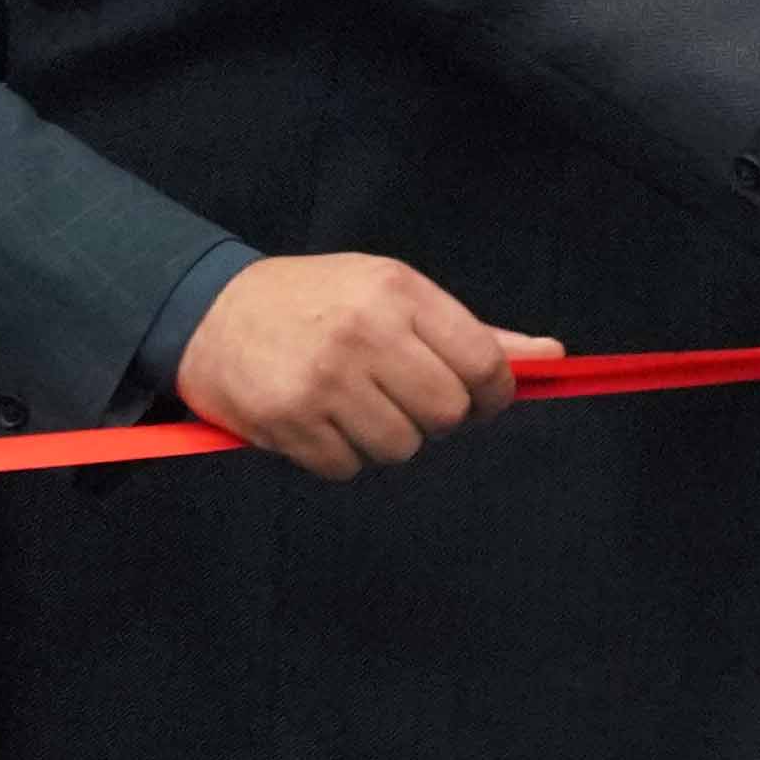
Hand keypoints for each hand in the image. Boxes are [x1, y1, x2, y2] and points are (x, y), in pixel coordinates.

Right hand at [179, 252, 545, 476]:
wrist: (207, 311)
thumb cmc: (315, 301)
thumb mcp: (392, 292)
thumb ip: (472, 331)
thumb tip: (552, 358)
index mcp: (398, 292)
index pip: (484, 363)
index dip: (494, 394)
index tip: (480, 399)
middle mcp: (364, 333)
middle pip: (447, 413)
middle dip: (436, 416)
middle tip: (403, 398)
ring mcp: (324, 380)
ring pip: (401, 446)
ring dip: (385, 437)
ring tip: (355, 405)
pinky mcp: (288, 422)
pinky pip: (348, 467)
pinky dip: (340, 456)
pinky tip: (320, 422)